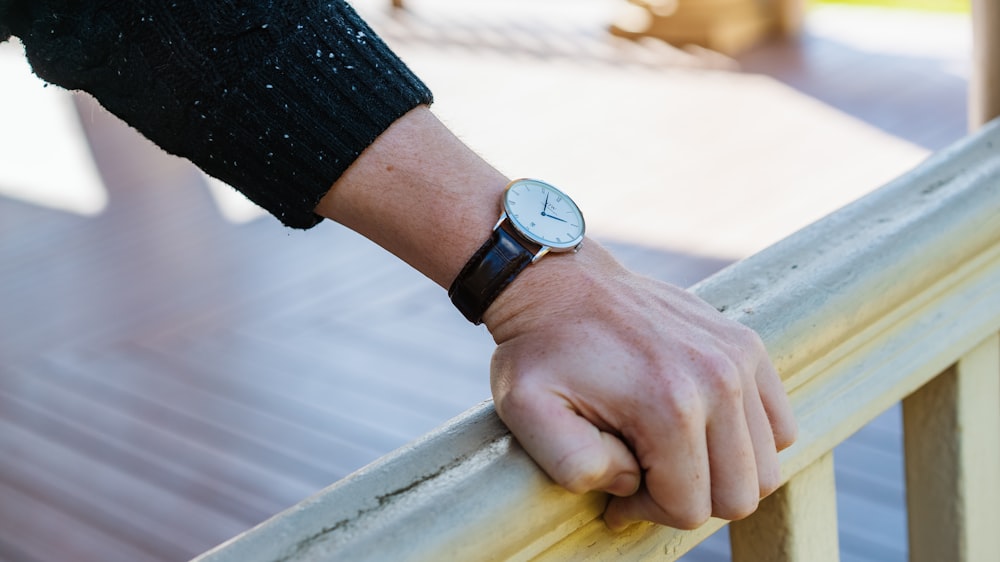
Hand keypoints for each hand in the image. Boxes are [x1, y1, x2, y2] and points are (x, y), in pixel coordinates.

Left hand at [484, 241, 796, 530]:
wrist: (558, 280)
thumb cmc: (539, 350)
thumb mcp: (526, 412)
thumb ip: (574, 465)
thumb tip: (630, 482)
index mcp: (669, 405)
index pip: (690, 508)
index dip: (649, 510)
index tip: (616, 490)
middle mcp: (718, 379)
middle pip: (738, 494)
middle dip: (688, 499)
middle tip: (642, 476)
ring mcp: (739, 357)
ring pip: (764, 466)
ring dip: (718, 473)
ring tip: (666, 453)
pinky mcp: (747, 345)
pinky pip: (778, 425)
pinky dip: (746, 442)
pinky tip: (697, 430)